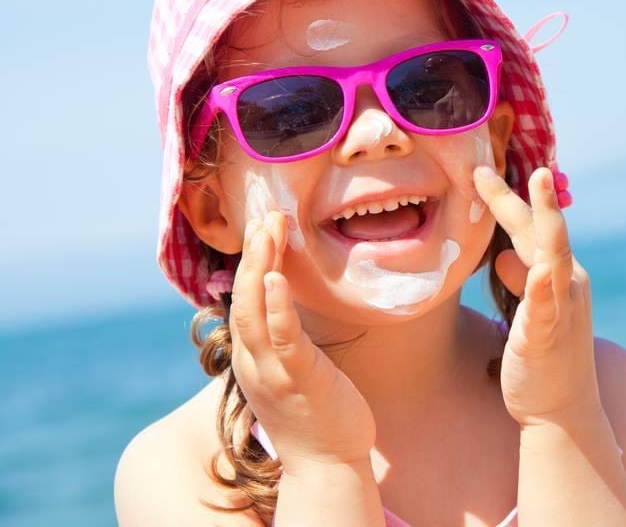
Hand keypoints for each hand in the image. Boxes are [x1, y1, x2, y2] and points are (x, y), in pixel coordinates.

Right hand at [229, 211, 375, 474]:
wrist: (327, 466)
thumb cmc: (318, 415)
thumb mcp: (295, 369)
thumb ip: (286, 338)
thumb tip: (289, 303)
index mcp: (253, 358)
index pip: (243, 301)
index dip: (250, 262)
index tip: (262, 227)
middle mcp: (254, 362)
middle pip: (242, 298)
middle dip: (252, 254)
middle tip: (264, 215)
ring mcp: (273, 372)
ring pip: (254, 311)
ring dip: (259, 267)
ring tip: (267, 229)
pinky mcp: (298, 380)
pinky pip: (282, 338)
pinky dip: (276, 306)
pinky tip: (276, 277)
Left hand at [472, 166, 601, 426]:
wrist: (562, 409)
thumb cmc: (542, 355)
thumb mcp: (527, 310)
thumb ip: (518, 280)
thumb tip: (504, 257)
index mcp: (559, 274)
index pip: (532, 228)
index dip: (508, 199)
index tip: (481, 171)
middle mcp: (567, 283)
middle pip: (541, 230)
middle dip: (519, 196)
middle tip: (487, 168)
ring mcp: (561, 308)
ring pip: (553, 255)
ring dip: (547, 219)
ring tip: (539, 185)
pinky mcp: (547, 336)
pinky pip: (545, 307)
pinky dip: (541, 287)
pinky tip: (538, 271)